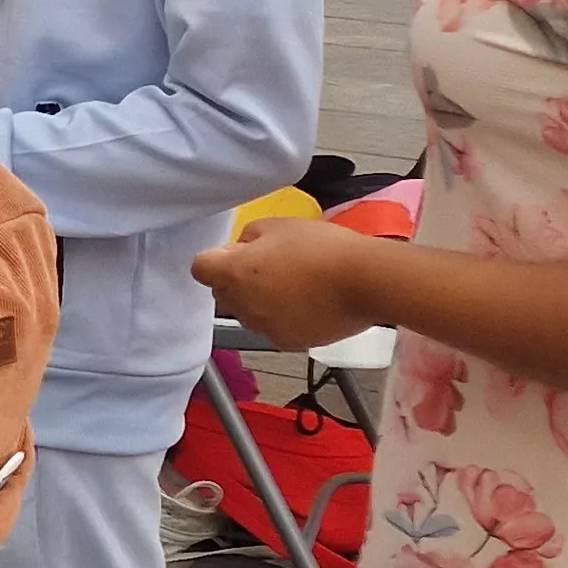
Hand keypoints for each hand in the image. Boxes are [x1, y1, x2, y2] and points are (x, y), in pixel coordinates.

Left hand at [192, 218, 390, 352]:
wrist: (366, 281)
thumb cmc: (321, 247)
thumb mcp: (278, 225)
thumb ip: (248, 237)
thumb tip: (241, 250)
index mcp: (233, 274)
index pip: (200, 268)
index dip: (218, 258)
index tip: (241, 253)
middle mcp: (241, 306)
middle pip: (223, 293)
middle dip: (237, 281)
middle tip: (272, 266)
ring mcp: (263, 327)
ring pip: (248, 313)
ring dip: (259, 301)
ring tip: (296, 286)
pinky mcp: (287, 342)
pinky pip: (274, 328)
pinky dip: (284, 318)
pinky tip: (309, 304)